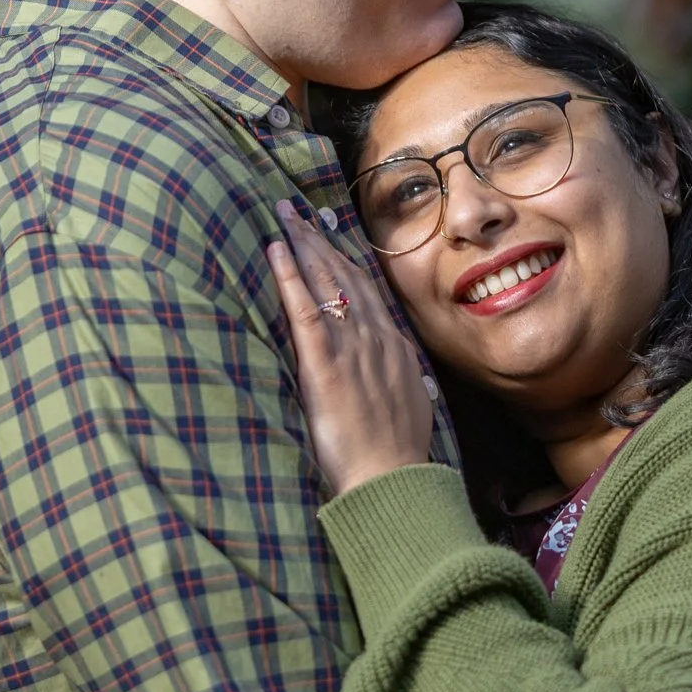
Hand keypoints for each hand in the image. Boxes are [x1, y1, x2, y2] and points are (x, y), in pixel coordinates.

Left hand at [267, 203, 436, 495]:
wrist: (392, 482)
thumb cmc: (398, 455)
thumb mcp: (414, 409)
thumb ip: (409, 386)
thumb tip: (414, 377)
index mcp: (394, 349)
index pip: (367, 292)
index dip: (345, 259)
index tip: (329, 234)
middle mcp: (375, 339)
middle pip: (345, 276)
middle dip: (320, 240)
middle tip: (297, 209)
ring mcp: (352, 348)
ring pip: (326, 283)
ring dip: (304, 245)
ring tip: (284, 216)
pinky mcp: (326, 365)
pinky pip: (305, 310)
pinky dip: (290, 277)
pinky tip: (277, 250)